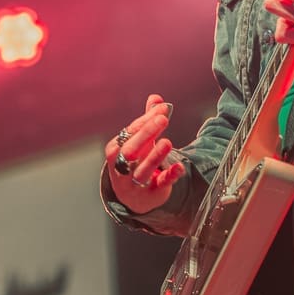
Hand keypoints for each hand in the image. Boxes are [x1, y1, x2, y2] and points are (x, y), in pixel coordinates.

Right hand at [105, 94, 183, 211]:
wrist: (134, 196)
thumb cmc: (135, 162)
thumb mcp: (139, 141)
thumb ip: (147, 121)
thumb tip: (156, 98)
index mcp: (115, 151)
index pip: (129, 133)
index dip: (145, 120)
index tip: (161, 109)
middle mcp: (121, 168)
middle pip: (130, 151)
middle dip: (146, 134)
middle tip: (163, 119)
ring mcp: (134, 183)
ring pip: (142, 171)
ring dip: (155, 156)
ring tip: (167, 142)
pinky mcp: (150, 194)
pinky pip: (159, 185)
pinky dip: (169, 176)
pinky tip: (178, 167)